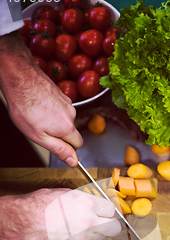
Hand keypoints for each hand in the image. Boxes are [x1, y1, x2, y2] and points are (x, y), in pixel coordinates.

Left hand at [0, 32, 82, 166]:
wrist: (20, 78)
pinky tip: (39, 105)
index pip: (78, 145)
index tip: (55, 144)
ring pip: (64, 119)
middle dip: (58, 133)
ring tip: (37, 114)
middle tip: (40, 128)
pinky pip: (60, 108)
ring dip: (54, 120)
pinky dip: (51, 109)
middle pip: (70, 131)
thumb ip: (59, 150)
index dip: (67, 147)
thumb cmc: (25, 107)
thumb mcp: (39, 137)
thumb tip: (74, 161)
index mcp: (67, 128)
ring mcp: (67, 102)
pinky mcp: (62, 94)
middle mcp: (71, 114)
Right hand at [0, 189, 120, 239]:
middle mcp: (89, 222)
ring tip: (77, 225)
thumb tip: (94, 204)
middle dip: (111, 225)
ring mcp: (82, 237)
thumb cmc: (42, 204)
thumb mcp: (67, 193)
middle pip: (114, 228)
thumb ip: (85, 200)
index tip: (104, 211)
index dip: (107, 210)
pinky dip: (77, 239)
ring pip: (98, 237)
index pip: (111, 210)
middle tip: (105, 223)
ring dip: (93, 232)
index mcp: (88, 205)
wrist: (26, 221)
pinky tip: (66, 232)